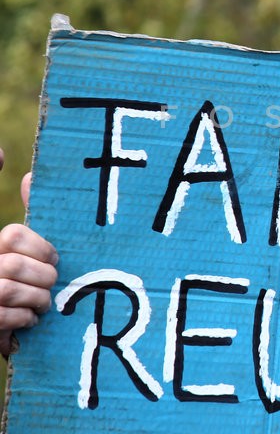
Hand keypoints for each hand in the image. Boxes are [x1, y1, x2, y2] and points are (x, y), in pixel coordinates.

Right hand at [0, 155, 57, 357]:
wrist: (4, 323)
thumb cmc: (22, 280)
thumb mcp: (26, 248)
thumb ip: (30, 213)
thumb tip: (28, 174)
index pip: (14, 235)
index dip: (42, 248)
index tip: (55, 259)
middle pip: (14, 265)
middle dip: (43, 278)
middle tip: (51, 285)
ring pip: (9, 290)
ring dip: (36, 299)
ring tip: (42, 303)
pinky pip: (1, 316)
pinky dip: (23, 319)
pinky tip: (29, 319)